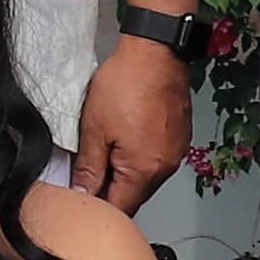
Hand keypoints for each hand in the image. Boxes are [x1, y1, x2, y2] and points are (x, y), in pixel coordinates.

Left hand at [73, 33, 187, 209]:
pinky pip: (156, 159)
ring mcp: (175, 152)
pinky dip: (139, 157)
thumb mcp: (94, 128)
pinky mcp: (179, 137)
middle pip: (134, 195)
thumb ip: (88, 168)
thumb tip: (83, 194)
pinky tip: (125, 137)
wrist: (155, 50)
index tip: (81, 198)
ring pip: (144, 177)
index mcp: (144, 171)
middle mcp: (165, 167)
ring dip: (124, 172)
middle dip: (110, 189)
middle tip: (87, 170)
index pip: (120, 209)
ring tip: (106, 149)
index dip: (97, 207)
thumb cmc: (126, 82)